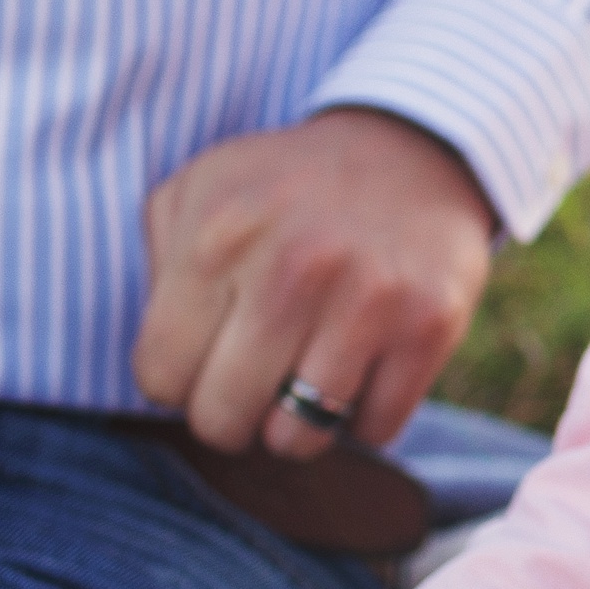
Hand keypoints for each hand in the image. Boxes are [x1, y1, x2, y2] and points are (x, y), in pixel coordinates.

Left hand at [134, 108, 495, 457]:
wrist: (415, 150)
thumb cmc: (288, 187)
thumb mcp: (201, 190)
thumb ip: (158, 266)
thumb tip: (164, 363)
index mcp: (219, 234)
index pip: (161, 378)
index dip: (180, 380)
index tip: (209, 355)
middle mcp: (294, 266)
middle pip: (223, 417)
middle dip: (232, 412)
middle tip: (255, 380)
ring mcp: (370, 298)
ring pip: (297, 438)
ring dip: (297, 424)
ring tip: (306, 379)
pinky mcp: (431, 324)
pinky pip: (375, 430)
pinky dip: (364, 419)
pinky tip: (362, 372)